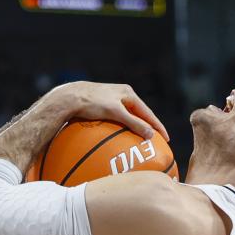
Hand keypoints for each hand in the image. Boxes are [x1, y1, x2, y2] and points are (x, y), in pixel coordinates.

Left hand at [50, 82, 169, 141]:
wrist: (68, 98)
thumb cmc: (92, 102)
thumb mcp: (116, 112)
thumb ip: (134, 123)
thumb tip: (151, 134)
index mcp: (128, 93)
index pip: (148, 113)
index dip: (158, 126)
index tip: (166, 139)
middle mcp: (121, 95)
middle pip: (139, 115)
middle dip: (148, 128)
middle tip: (156, 141)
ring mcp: (111, 100)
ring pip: (127, 118)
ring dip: (134, 129)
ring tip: (140, 141)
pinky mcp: (101, 107)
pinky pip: (115, 121)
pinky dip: (120, 130)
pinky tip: (118, 140)